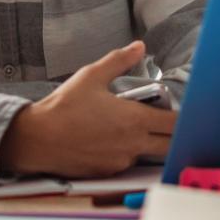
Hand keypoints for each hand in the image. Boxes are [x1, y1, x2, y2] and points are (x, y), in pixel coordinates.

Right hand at [0, 42, 175, 178]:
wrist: (37, 139)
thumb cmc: (63, 106)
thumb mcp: (91, 76)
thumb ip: (119, 61)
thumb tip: (139, 47)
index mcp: (135, 120)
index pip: (176, 124)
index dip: (183, 118)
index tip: (178, 111)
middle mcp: (133, 144)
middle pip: (170, 145)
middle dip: (171, 135)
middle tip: (161, 122)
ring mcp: (121, 162)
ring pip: (146, 154)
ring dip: (146, 143)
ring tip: (126, 128)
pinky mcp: (108, 173)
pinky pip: (126, 163)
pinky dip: (125, 153)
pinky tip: (108, 141)